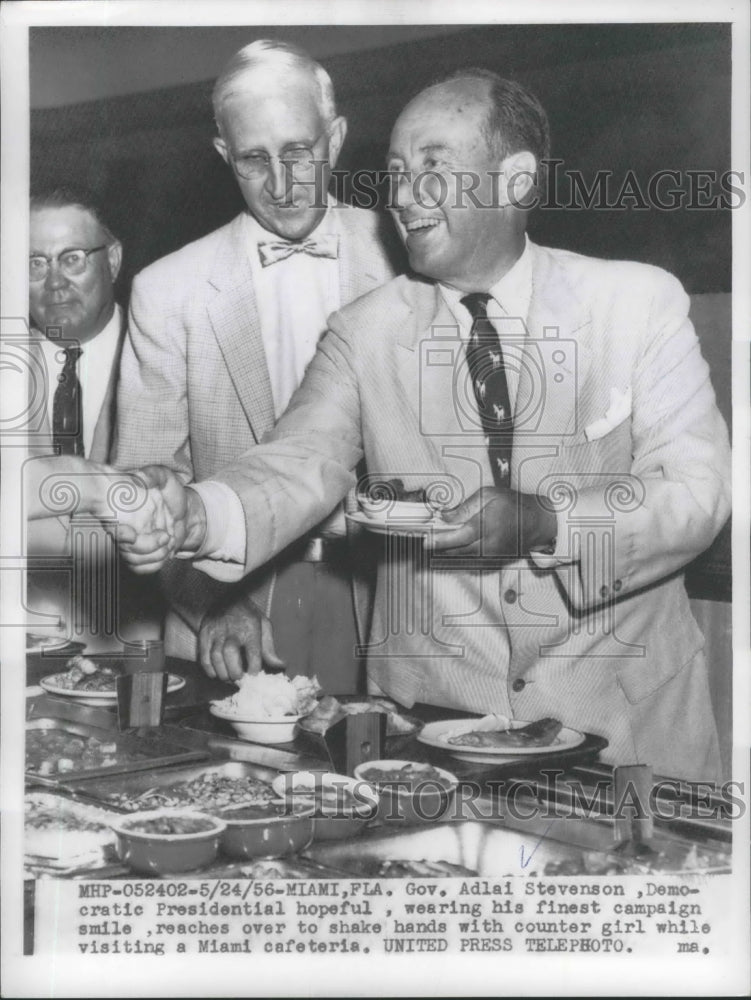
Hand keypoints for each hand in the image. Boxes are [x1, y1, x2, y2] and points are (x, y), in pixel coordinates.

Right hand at [116, 465, 206, 573]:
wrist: (182, 504)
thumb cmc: (168, 489)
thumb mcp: (162, 476)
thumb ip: (151, 475)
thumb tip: (140, 478)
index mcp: (124, 511)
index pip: (113, 525)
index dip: (119, 532)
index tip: (131, 535)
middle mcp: (126, 528)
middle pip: (125, 549)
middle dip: (146, 547)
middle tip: (165, 536)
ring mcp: (133, 542)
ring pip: (133, 561)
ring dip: (153, 556)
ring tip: (169, 543)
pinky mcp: (142, 552)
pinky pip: (140, 567)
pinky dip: (154, 564)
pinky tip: (166, 553)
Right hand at [199, 596, 283, 681]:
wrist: (226, 595)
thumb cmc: (247, 613)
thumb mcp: (263, 625)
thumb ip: (270, 647)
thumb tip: (280, 665)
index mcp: (251, 627)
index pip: (253, 652)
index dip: (254, 668)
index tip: (254, 675)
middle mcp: (232, 630)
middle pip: (230, 654)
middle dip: (234, 671)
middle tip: (239, 678)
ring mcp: (216, 632)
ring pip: (216, 656)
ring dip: (222, 672)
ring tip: (228, 678)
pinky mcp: (204, 634)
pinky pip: (204, 655)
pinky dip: (209, 668)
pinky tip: (215, 673)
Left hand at [425, 486, 556, 557]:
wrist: (537, 522)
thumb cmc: (512, 504)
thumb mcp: (488, 495)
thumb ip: (465, 507)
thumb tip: (445, 516)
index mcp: (487, 524)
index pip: (458, 536)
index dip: (440, 539)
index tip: (425, 540)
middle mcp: (488, 543)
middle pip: (457, 549)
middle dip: (439, 546)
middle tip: (424, 541)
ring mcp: (492, 554)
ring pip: (462, 555)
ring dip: (447, 550)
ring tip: (434, 541)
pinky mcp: (494, 560)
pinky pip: (471, 558)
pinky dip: (459, 552)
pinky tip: (451, 545)